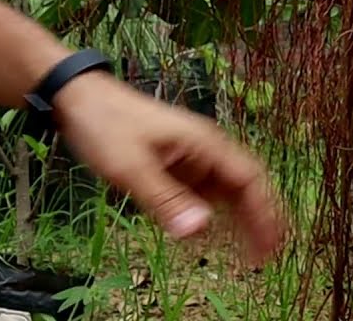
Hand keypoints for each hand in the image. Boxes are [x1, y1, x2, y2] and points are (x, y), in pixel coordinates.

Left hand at [52, 71, 286, 264]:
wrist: (80, 98)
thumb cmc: (107, 125)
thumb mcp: (131, 167)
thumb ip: (166, 199)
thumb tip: (200, 231)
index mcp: (207, 144)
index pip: (249, 179)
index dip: (265, 212)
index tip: (272, 242)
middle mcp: (208, 150)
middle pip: (245, 186)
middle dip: (260, 219)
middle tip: (268, 254)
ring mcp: (193, 158)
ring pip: (227, 192)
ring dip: (240, 219)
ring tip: (249, 251)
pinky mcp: (178, 165)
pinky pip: (204, 193)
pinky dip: (213, 215)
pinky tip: (211, 236)